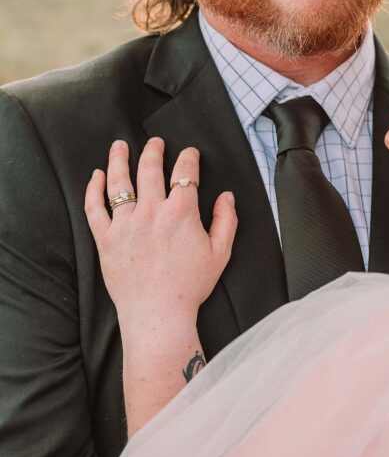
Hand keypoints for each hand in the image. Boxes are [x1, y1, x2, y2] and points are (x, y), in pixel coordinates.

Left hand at [85, 138, 236, 330]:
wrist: (158, 314)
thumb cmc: (190, 286)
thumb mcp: (221, 253)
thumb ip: (227, 221)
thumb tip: (227, 197)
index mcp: (181, 213)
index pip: (185, 173)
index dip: (189, 158)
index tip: (190, 154)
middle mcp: (151, 212)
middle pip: (150, 169)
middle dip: (154, 151)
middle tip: (156, 142)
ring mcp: (125, 224)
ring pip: (119, 182)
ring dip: (119, 159)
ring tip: (120, 145)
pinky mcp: (106, 239)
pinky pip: (95, 208)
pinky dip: (94, 189)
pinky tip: (97, 176)